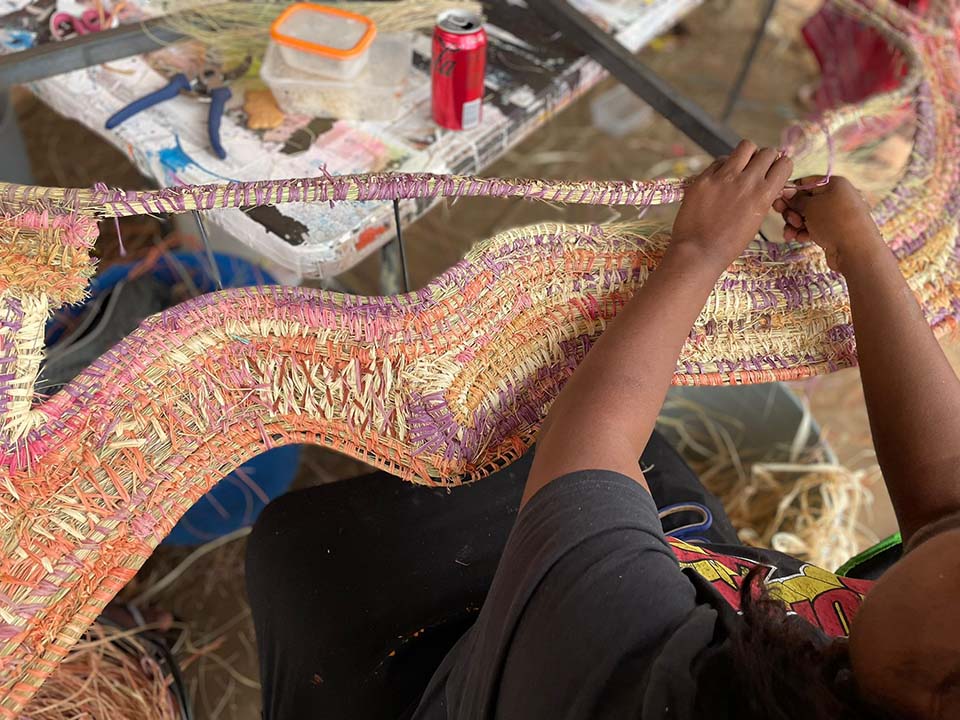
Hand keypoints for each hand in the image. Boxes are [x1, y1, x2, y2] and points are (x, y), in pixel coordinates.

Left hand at [671, 140, 792, 269]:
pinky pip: (719, 160)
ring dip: (746, 155)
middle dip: (764, 159)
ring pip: (745, 146)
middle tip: (755, 171)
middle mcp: (747, 181)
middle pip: (766, 152)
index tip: (772, 172)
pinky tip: (719, 180)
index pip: (784, 163)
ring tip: (739, 168)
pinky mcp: (704, 178)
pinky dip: (723, 166)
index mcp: (764, 194)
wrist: (698, 252)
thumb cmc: (729, 243)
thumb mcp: (756, 221)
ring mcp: (724, 177)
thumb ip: (763, 197)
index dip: (779, 167)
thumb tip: (768, 181)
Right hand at [774, 175, 883, 273]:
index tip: (778, 201)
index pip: (805, 183)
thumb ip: (796, 199)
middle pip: (805, 201)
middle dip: (792, 211)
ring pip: (807, 216)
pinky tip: (799, 238)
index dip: (790, 192)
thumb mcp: (810, 206)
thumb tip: (787, 192)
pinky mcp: (834, 230)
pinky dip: (804, 232)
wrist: (856, 249)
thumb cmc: (834, 221)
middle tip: (787, 219)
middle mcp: (836, 197)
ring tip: (791, 234)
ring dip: (795, 224)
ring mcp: (836, 215)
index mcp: (833, 184)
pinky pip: (814, 227)